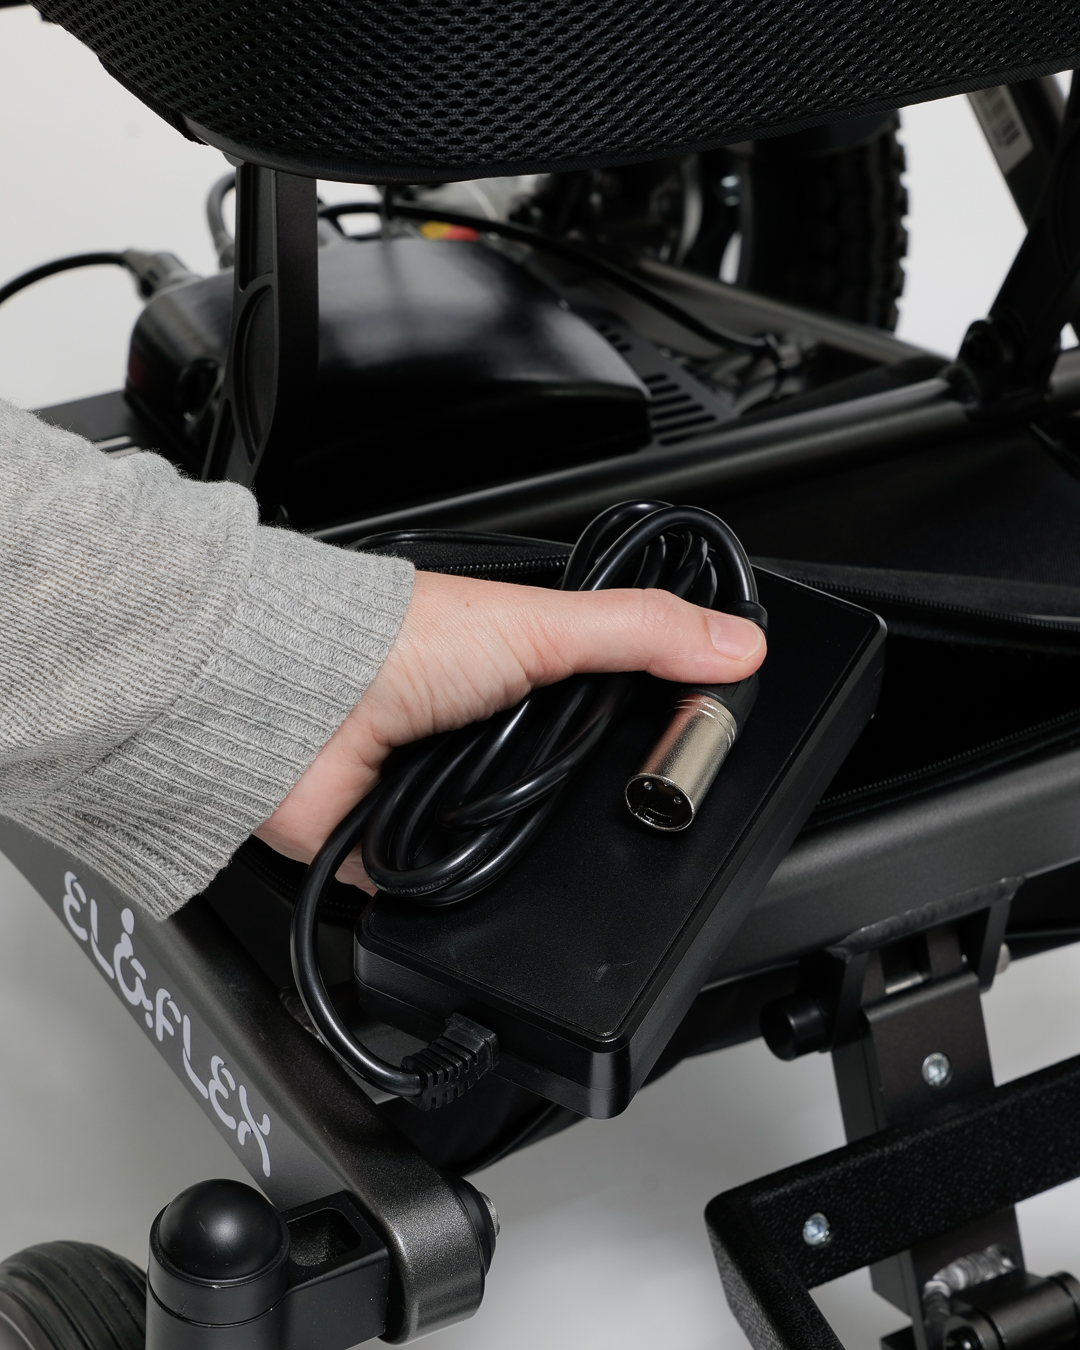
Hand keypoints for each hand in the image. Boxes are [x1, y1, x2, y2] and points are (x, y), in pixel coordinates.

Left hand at [254, 569, 766, 888]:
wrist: (295, 702)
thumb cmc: (395, 642)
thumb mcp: (541, 623)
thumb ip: (641, 631)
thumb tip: (737, 644)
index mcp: (521, 674)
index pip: (613, 708)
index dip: (657, 731)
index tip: (700, 746)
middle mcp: (488, 735)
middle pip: (576, 785)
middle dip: (601, 798)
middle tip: (630, 797)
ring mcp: (452, 794)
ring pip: (528, 841)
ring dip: (540, 841)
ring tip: (546, 820)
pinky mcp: (415, 853)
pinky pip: (467, 890)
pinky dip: (483, 888)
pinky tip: (496, 868)